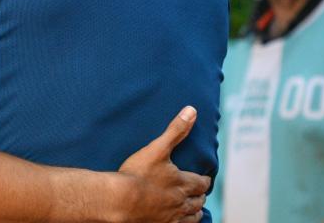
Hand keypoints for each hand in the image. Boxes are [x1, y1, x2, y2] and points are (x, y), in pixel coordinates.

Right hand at [116, 106, 210, 222]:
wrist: (120, 200)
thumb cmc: (137, 174)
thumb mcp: (156, 148)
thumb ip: (175, 130)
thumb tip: (192, 111)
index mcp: (183, 182)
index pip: (201, 183)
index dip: (203, 180)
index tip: (203, 179)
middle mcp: (181, 201)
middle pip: (198, 200)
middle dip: (199, 195)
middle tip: (198, 192)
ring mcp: (172, 217)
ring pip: (192, 216)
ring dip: (195, 211)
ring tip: (194, 208)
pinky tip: (179, 221)